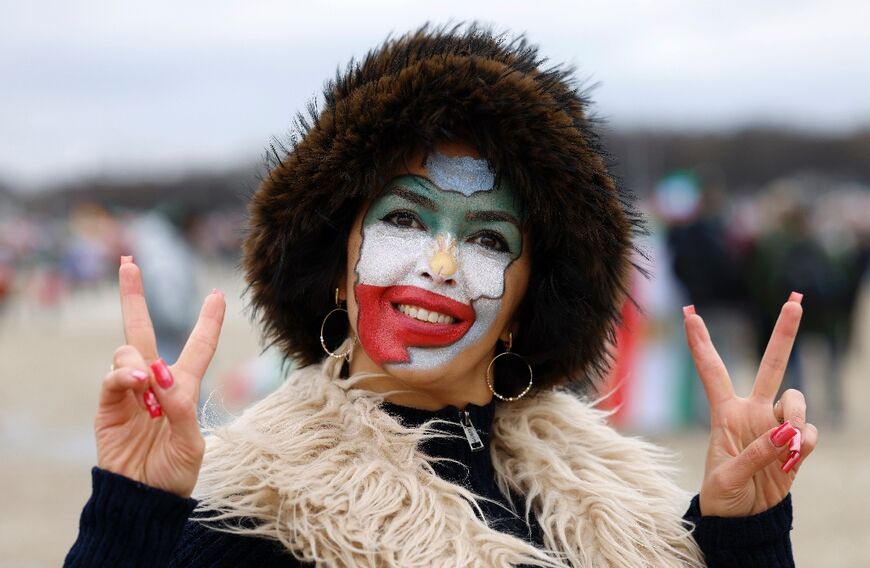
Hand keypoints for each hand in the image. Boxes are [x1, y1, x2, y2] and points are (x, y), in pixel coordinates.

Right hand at [94, 256, 225, 497]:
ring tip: (147, 384)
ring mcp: (129, 392)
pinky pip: (112, 378)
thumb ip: (181, 409)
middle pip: (145, 331)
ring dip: (138, 359)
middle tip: (128, 262)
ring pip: (129, 351)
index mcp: (185, 388)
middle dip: (134, 296)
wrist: (144, 500)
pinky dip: (123, 374)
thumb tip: (161, 377)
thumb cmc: (174, 474)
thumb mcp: (191, 444)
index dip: (208, 322)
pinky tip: (135, 381)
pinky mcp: (108, 406)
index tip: (217, 295)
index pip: (198, 347)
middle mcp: (156, 383)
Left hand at [684, 292, 818, 516]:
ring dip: (795, 418)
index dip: (700, 342)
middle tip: (795, 300)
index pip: (712, 370)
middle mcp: (751, 412)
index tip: (688, 313)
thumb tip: (783, 435)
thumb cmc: (723, 496)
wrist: (745, 521)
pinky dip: (805, 444)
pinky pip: (810, 433)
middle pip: (770, 366)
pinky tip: (793, 459)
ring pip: (795, 399)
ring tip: (789, 445)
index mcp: (724, 413)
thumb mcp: (726, 478)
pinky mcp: (797, 446)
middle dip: (783, 333)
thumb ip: (753, 456)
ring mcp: (775, 426)